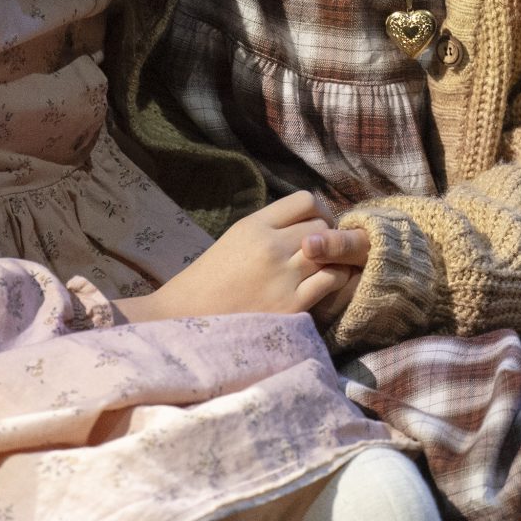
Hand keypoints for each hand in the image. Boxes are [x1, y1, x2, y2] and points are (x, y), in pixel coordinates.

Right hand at [123, 192, 365, 321]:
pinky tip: (326, 285)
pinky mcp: (292, 305)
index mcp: (253, 225)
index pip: (305, 200)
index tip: (317, 224)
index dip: (319, 211)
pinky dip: (335, 279)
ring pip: (331, 252)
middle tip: (321, 251)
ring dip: (333, 258)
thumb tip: (305, 225)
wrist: (185, 319)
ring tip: (325, 268)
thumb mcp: (234, 239)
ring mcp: (283, 276)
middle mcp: (271, 246)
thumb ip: (269, 228)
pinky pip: (331, 281)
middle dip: (326, 237)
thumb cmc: (207, 280)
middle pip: (322, 227)